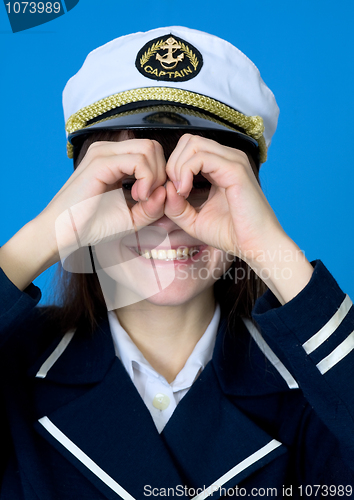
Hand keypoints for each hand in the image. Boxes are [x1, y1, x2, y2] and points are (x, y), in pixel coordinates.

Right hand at [40, 139, 167, 258]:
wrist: (65, 233)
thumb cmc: (94, 225)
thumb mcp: (133, 217)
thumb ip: (154, 206)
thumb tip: (168, 190)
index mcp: (115, 158)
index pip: (152, 152)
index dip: (161, 174)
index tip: (153, 199)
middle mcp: (109, 150)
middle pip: (153, 146)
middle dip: (161, 173)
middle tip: (149, 198)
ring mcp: (103, 153)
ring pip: (149, 149)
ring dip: (155, 176)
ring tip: (142, 198)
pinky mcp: (100, 162)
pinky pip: (138, 160)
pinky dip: (147, 179)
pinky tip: (139, 197)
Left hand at [163, 134, 313, 303]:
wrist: (255, 245)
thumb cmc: (230, 234)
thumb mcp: (193, 219)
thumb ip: (174, 205)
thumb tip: (165, 186)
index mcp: (220, 166)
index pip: (189, 149)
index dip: (173, 167)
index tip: (172, 194)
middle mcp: (228, 158)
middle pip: (188, 140)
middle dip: (173, 164)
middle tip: (175, 191)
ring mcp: (233, 161)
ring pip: (192, 143)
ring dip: (177, 167)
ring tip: (180, 192)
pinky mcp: (235, 169)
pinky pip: (200, 157)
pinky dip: (185, 172)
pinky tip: (185, 192)